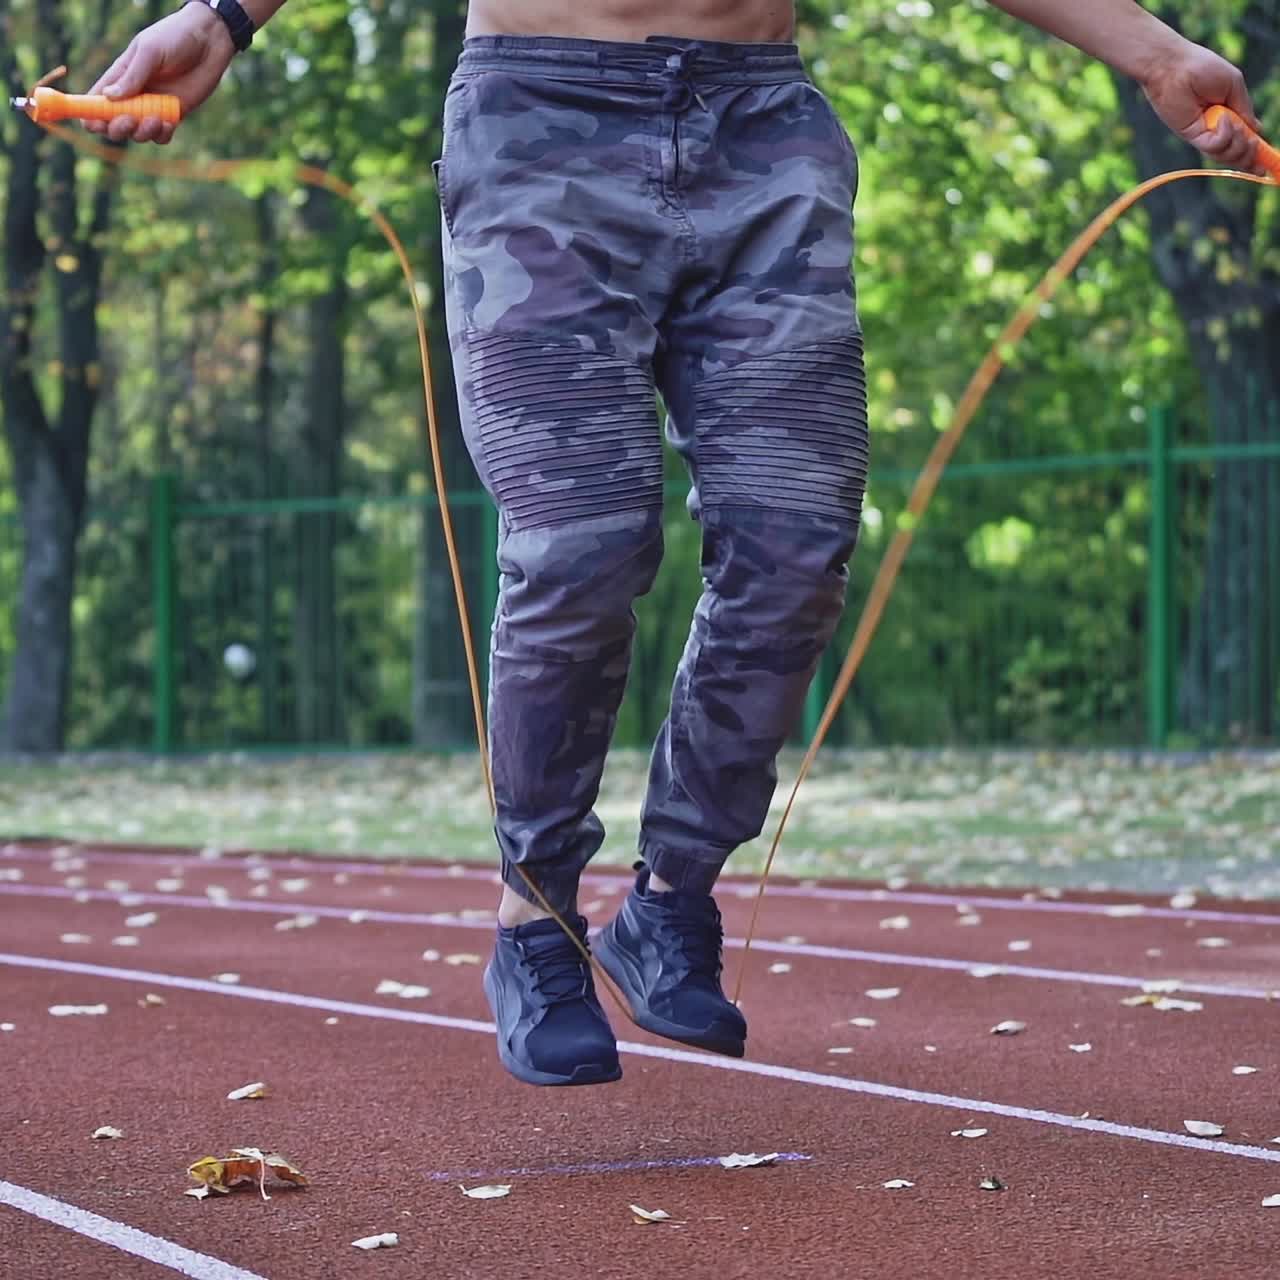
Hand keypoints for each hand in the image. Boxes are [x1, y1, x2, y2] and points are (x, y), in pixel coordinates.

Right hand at [84, 3, 234, 143]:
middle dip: (117, 128)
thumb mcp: (149, 51)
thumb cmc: (174, 38)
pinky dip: (161, 135)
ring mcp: (152, 107)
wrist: (209, 41)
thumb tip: (109, 97)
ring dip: (142, 132)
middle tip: (129, 120)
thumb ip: (132, 76)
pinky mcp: (173, 115)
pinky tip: (168, 123)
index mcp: (119, 76)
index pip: (95, 100)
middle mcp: (133, 95)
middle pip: (114, 124)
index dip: (89, 115)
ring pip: (138, 134)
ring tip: (155, 119)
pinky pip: (161, 136)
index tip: (92, 124)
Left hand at [1141, 40, 1263, 173]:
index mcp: (1229, 115)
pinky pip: (1214, 146)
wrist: (1174, 67)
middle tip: (1253, 142)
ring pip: (1226, 154)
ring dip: (1239, 144)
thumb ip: (1244, 109)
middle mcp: (1216, 128)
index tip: (1266, 166)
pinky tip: (1224, 119)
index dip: (1255, 154)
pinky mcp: (1192, 136)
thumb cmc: (1203, 68)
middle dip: (1250, 153)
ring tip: (1236, 126)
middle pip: (1236, 154)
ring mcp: (1204, 134)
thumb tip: (1256, 129)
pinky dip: (1225, 135)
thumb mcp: (1233, 86)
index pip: (1243, 140)